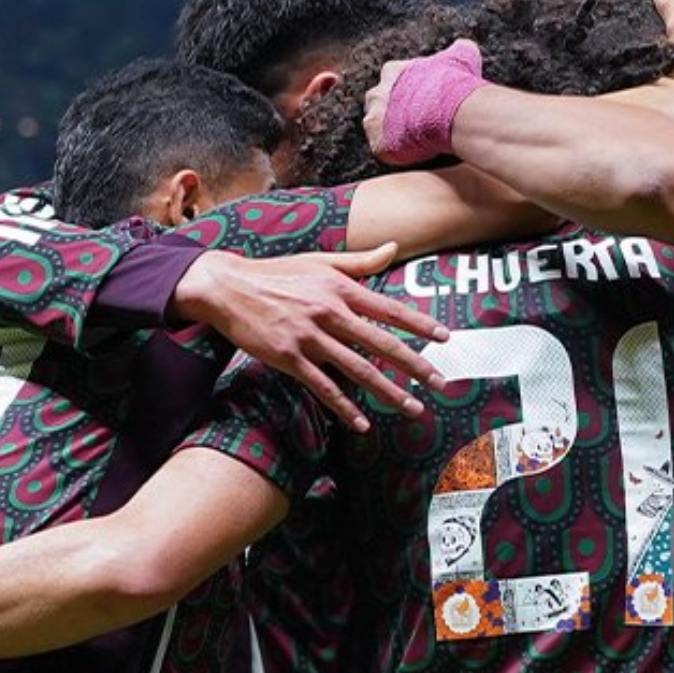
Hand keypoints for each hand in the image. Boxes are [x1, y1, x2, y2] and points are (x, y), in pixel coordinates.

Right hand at [172, 248, 447, 431]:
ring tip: (413, 408)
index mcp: (340, 288)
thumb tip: (393, 248)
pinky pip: (323, 388)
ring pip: (358, 370)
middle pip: (382, 344)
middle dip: (416, 366)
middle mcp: (329, 312)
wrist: (228, 287)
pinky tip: (362, 424)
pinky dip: (344, 408)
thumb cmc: (277, 273)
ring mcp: (309, 337)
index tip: (445, 339)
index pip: (389, 309)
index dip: (420, 325)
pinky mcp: (289, 359)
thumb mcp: (320, 261)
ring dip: (389, 392)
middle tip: (441, 384)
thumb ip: (360, 261)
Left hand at [363, 39, 487, 165]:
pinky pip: (383, 149)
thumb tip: (465, 45)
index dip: (407, 91)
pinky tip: (414, 150)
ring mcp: (375, 119)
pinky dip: (396, 152)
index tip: (422, 100)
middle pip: (378, 102)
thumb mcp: (462, 57)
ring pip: (376, 126)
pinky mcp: (377, 143)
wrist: (455, 114)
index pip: (392, 79)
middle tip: (416, 121)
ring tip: (415, 137)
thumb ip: (458, 49)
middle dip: (392, 110)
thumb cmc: (457, 85)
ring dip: (391, 131)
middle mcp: (377, 93)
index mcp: (393, 71)